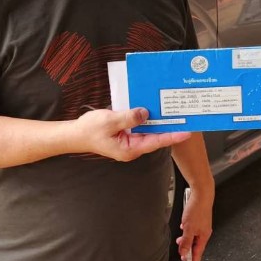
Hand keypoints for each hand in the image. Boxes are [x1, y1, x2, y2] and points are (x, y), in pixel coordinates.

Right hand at [74, 107, 189, 160]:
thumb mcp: (110, 121)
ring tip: (174, 113)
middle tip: (185, 119)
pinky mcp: (126, 135)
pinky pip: (140, 128)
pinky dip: (147, 120)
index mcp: (130, 149)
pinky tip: (154, 111)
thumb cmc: (89, 130)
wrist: (75, 134)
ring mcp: (130, 142)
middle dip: (169, 128)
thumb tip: (145, 113)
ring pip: (149, 132)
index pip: (156, 142)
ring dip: (159, 123)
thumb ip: (129, 118)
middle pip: (155, 137)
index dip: (171, 136)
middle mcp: (133, 147)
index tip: (186, 132)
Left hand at [176, 185, 212, 260]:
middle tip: (182, 257)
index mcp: (204, 236)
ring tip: (179, 241)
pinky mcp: (200, 220)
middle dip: (188, 251)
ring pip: (194, 237)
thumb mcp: (188, 228)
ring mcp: (202, 226)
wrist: (202, 194)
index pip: (198, 253)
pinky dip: (187, 232)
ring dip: (186, 241)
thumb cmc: (197, 210)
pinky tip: (182, 229)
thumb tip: (184, 252)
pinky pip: (193, 230)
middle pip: (196, 246)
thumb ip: (186, 241)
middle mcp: (204, 232)